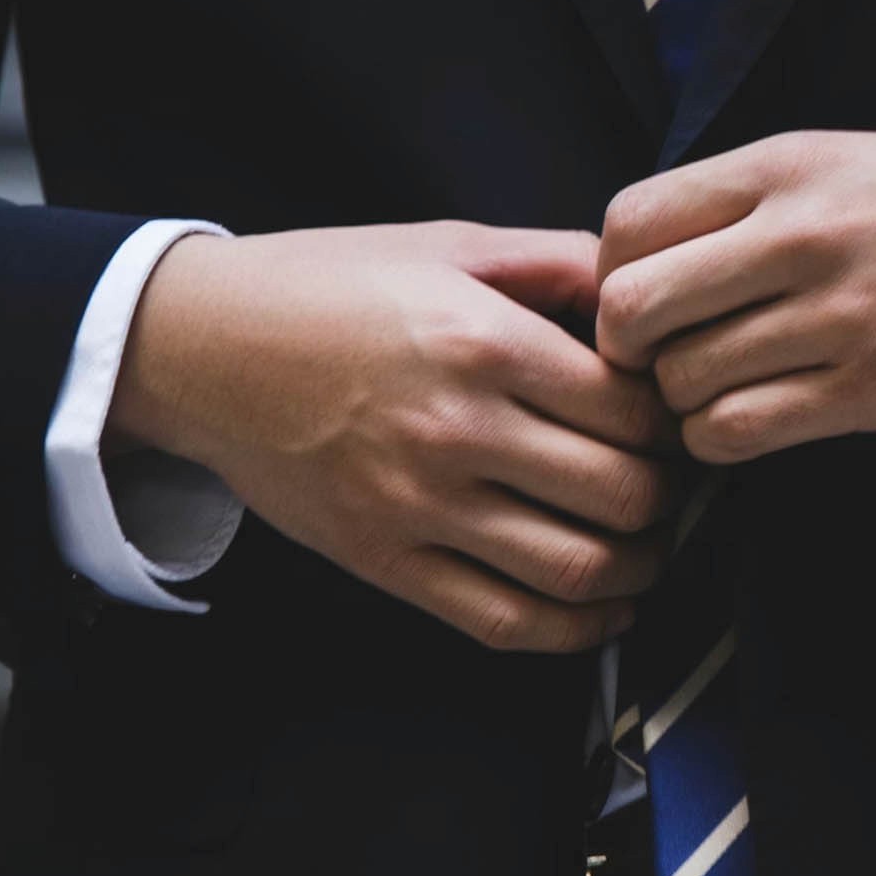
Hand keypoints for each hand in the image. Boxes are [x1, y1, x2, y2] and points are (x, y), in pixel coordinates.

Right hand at [110, 223, 679, 651]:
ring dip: (638, 570)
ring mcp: (419, 506)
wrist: (202, 347)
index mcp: (483, 341)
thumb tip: (647, 293)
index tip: (671, 420)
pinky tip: (602, 609)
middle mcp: (457, 429)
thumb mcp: (449, 245)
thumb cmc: (329, 286)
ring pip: (578, 570)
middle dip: (667, 498)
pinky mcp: (385, 561)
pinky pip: (504, 621)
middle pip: (622, 495)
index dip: (673, 422)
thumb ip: (557, 264)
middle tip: (670, 484)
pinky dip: (575, 631)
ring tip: (646, 547)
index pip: (632, 410)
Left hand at [596, 127, 875, 463]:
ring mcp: (841, 317)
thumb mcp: (848, 159)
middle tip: (665, 360)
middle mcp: (803, 235)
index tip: (648, 298)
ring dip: (683, 403)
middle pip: (631, 310)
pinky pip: (740, 433)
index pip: (626, 223)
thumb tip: (644, 262)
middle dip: (630, 349)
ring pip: (681, 384)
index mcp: (787, 165)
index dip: (612, 274)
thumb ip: (751, 202)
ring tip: (723, 390)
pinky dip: (725, 440)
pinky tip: (757, 421)